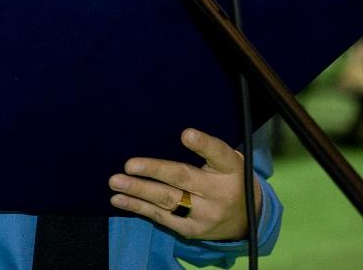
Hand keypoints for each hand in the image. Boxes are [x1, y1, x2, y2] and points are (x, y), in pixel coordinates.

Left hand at [109, 128, 262, 241]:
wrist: (246, 220)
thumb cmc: (226, 178)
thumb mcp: (225, 161)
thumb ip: (204, 149)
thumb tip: (169, 133)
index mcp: (230, 168)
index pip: (218, 153)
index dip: (202, 144)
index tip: (186, 134)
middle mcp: (219, 192)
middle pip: (183, 178)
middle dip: (154, 171)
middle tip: (129, 165)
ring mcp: (205, 214)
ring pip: (168, 200)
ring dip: (138, 191)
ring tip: (116, 182)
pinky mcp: (192, 230)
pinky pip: (161, 217)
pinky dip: (138, 207)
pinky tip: (119, 199)